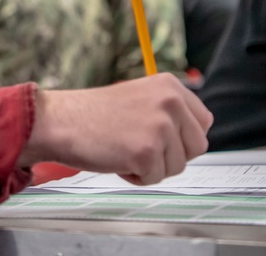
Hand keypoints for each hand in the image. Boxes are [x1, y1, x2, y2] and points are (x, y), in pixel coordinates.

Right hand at [17, 74, 212, 185]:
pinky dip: (136, 177)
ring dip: (152, 167)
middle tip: (139, 146)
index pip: (203, 122)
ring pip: (177, 166)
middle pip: (197, 147)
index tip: (160, 138)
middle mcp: (170, 102)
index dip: (183, 138)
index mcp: (170, 85)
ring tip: (124, 149)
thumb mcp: (142, 99)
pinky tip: (117, 159)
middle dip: (171, 155)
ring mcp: (160, 127)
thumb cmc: (95, 114)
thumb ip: (170, 112)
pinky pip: (155, 179)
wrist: (62, 120)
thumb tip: (195, 138)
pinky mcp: (146, 152)